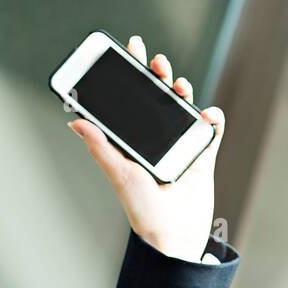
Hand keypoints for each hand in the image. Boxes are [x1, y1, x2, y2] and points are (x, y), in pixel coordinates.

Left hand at [67, 35, 224, 262]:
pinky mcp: (202, 156)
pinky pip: (210, 131)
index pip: (130, 101)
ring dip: (182, 93)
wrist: (173, 236)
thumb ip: (100, 146)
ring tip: (178, 86)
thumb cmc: (141, 210)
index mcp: (133, 142)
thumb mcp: (118, 173)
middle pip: (158, 99)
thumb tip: (75, 122)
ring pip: (184, 109)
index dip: (131, 75)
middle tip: (155, 61)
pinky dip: (212, 120)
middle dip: (157, 76)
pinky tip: (207, 114)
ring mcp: (180, 146)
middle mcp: (156, 140)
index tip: (129, 50)